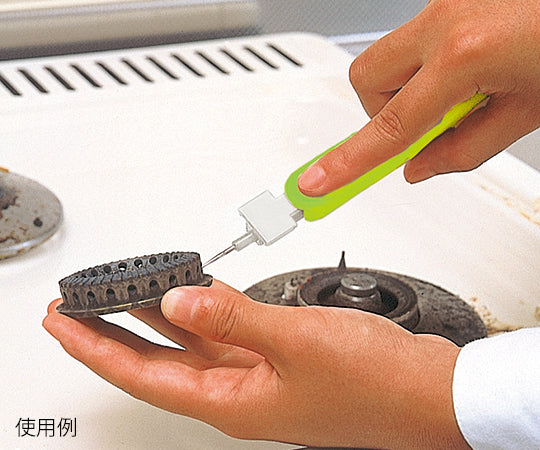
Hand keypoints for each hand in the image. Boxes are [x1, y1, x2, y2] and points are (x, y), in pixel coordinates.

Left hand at [43, 280, 467, 448]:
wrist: (427, 392)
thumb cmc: (376, 384)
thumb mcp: (297, 342)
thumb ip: (233, 317)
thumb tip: (181, 299)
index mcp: (232, 400)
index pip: (141, 374)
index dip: (95, 348)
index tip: (64, 323)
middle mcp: (237, 390)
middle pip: (156, 359)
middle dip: (112, 331)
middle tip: (78, 306)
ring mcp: (257, 372)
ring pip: (189, 341)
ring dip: (155, 316)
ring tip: (124, 292)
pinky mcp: (276, 353)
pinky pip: (224, 328)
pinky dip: (203, 309)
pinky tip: (191, 290)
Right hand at [298, 0, 539, 194]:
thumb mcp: (530, 109)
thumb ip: (464, 148)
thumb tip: (419, 166)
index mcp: (466, 53)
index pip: (389, 126)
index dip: (348, 161)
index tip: (317, 183)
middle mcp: (446, 18)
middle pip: (367, 80)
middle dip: (382, 111)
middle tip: (421, 125)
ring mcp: (447, 1)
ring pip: (391, 58)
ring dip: (412, 86)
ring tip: (465, 90)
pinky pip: (417, 39)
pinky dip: (431, 65)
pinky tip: (473, 66)